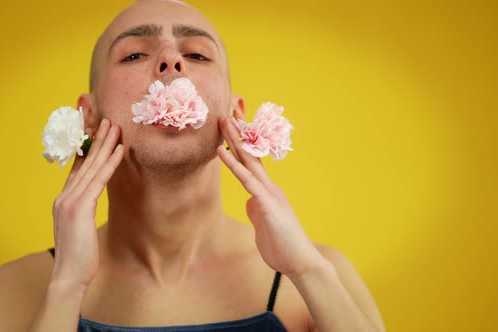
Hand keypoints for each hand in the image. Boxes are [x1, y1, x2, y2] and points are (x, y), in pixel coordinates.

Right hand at [50, 119, 123, 287]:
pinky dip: (110, 163)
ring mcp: (70, 201)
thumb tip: (91, 202)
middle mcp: (63, 196)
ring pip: (91, 166)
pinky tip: (119, 150)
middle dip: (96, 139)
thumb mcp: (79, 228)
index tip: (94, 130)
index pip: (76, 167)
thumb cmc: (78, 256)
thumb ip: (82, 211)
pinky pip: (99, 180)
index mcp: (63, 200)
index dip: (86, 147)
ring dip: (105, 144)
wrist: (69, 276)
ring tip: (115, 127)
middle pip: (83, 161)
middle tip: (107, 119)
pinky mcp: (80, 208)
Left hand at [217, 116, 324, 277]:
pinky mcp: (267, 205)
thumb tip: (249, 201)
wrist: (300, 263)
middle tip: (229, 108)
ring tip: (224, 120)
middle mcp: (269, 187)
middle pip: (251, 153)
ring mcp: (269, 194)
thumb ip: (257, 209)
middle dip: (240, 131)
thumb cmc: (283, 245)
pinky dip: (233, 165)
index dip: (243, 141)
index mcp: (267, 191)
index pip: (252, 160)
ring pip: (249, 161)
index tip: (233, 122)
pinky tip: (221, 152)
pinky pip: (246, 181)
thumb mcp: (264, 223)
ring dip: (235, 140)